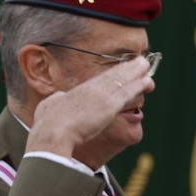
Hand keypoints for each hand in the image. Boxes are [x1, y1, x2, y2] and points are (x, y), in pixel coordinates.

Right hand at [26, 56, 153, 164]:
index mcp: (78, 91)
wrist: (52, 132)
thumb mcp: (50, 107)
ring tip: (147, 67)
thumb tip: (59, 98)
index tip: (123, 71)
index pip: (100, 80)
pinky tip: (148, 81)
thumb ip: (57, 101)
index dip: (113, 74)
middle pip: (113, 75)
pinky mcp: (109, 105)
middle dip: (128, 69)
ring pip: (123, 81)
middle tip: (142, 63)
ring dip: (137, 74)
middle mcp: (91, 89)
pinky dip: (138, 85)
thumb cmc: (48, 124)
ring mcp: (101, 95)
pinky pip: (127, 93)